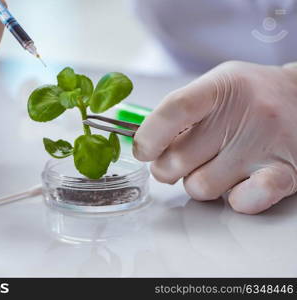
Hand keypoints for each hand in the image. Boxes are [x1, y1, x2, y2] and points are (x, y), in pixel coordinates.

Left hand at [133, 61, 296, 213]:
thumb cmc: (247, 96)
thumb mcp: (212, 85)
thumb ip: (177, 112)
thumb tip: (143, 145)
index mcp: (220, 88)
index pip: (174, 111)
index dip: (149, 137)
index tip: (143, 150)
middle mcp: (246, 114)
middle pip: (179, 159)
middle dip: (166, 167)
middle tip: (177, 160)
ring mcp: (265, 145)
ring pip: (201, 186)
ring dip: (197, 183)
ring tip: (212, 166)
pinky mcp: (285, 172)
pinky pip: (243, 201)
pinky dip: (232, 199)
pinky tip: (236, 184)